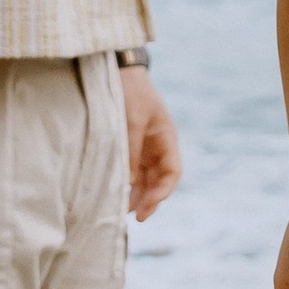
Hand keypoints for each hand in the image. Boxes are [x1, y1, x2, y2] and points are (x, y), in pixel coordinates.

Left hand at [121, 65, 181, 221]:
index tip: (148, 206)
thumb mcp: (131, 121)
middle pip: (159, 180)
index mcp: (166, 139)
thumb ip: (130, 152)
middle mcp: (157, 147)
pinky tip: (116, 194)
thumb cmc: (130, 92)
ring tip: (122, 211)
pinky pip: (131, 170)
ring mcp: (143, 147)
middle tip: (135, 217)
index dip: (163, 192)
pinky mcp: (129, 146)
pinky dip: (126, 184)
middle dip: (149, 200)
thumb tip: (128, 184)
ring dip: (137, 195)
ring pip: (144, 179)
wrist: (119, 71)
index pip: (172, 173)